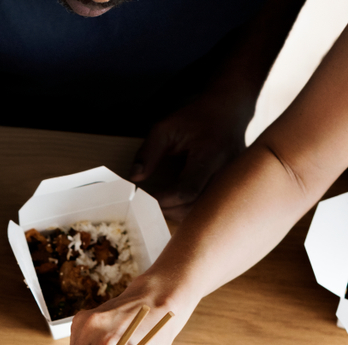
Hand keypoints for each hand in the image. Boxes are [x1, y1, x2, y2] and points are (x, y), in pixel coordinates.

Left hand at [132, 93, 249, 220]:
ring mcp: (231, 181)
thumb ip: (149, 151)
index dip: (164, 200)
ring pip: (204, 212)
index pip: (187, 190)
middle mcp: (226, 171)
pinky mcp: (230, 187)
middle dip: (169, 209)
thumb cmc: (198, 117)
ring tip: (162, 203)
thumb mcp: (167, 127)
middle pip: (196, 206)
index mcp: (211, 153)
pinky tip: (177, 204)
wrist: (231, 110)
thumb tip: (135, 176)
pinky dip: (191, 210)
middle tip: (150, 204)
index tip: (146, 198)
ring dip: (179, 213)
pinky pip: (211, 207)